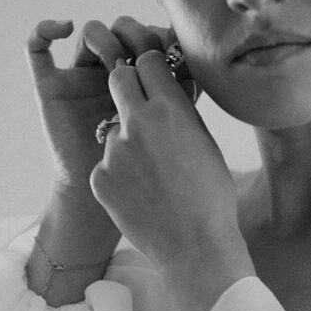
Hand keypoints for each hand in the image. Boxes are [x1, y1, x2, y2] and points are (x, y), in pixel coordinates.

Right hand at [25, 16, 187, 191]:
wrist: (102, 212)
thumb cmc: (145, 189)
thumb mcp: (167, 147)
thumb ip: (182, 113)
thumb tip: (193, 79)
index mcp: (141, 88)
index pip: (151, 44)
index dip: (160, 42)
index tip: (171, 54)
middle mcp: (110, 78)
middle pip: (124, 33)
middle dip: (136, 36)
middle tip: (144, 55)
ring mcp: (80, 81)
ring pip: (92, 33)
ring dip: (106, 38)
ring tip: (114, 58)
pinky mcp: (49, 89)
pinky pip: (37, 49)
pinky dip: (46, 30)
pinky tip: (66, 29)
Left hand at [90, 51, 253, 285]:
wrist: (195, 249)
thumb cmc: (211, 200)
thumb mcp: (206, 145)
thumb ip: (181, 114)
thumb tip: (167, 90)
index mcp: (170, 109)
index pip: (148, 61)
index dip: (152, 71)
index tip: (155, 83)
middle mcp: (137, 122)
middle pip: (119, 79)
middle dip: (128, 88)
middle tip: (140, 112)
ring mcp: (114, 151)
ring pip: (112, 129)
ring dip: (126, 143)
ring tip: (151, 177)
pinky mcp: (99, 177)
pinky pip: (106, 165)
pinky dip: (119, 176)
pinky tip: (140, 197)